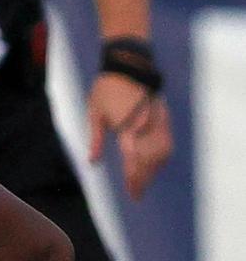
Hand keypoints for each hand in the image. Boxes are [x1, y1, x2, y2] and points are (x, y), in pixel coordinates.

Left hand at [87, 73, 172, 200]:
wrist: (129, 65)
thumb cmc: (106, 89)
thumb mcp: (94, 114)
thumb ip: (96, 139)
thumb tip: (93, 162)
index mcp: (126, 125)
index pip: (132, 159)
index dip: (133, 178)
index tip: (132, 193)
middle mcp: (145, 124)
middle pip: (149, 160)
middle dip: (144, 180)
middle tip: (137, 195)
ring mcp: (156, 120)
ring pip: (161, 153)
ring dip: (154, 170)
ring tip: (144, 184)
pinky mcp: (163, 115)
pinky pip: (167, 141)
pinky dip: (162, 156)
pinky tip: (156, 166)